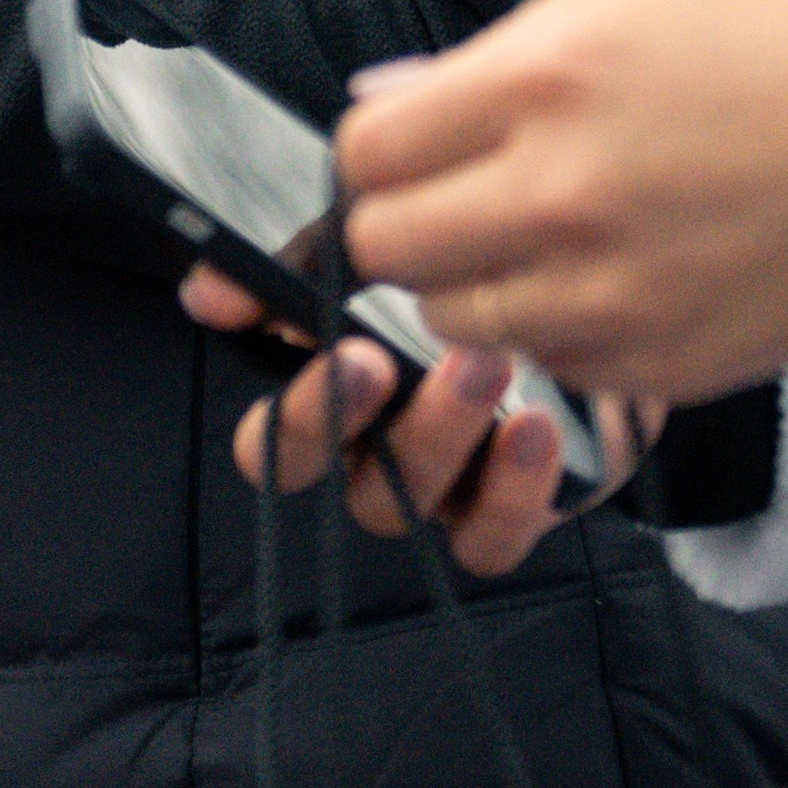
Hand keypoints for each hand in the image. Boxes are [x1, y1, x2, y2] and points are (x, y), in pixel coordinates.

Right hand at [181, 265, 654, 572]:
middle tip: (374, 357)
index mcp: (332, 405)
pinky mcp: (512, 511)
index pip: (270, 447)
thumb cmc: (466, 270)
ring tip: (482, 362)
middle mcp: (378, 461)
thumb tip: (204, 292)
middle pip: (332, 477)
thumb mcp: (383, 247)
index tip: (303, 338)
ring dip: (440, 433)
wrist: (583, 291)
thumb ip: (299, 266)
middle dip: (347, 422)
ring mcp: (444, 493)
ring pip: (413, 503)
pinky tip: (532, 427)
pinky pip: (491, 540)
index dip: (281, 412)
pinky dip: (510, 494)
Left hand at [332, 0, 787, 403]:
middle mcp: (556, 200)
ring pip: (452, 323)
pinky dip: (551, 331)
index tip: (405, 149)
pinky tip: (606, 276)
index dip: (374, 152)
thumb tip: (402, 95)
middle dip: (399, 223)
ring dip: (468, 285)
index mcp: (539, 85)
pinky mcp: (659, 368)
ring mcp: (607, 300)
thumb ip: (506, 39)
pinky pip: (547, 364)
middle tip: (450, 200)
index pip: (367, 152)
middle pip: (385, 250)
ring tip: (532, 239)